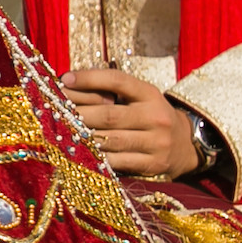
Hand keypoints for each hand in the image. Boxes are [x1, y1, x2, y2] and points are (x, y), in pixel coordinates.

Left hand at [62, 69, 197, 178]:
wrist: (186, 144)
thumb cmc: (151, 116)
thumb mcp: (140, 98)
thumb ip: (112, 91)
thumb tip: (70, 84)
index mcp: (150, 94)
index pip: (118, 80)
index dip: (90, 78)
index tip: (65, 79)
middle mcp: (155, 116)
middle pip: (109, 115)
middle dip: (78, 115)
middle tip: (55, 113)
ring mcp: (157, 142)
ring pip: (111, 140)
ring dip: (84, 138)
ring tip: (63, 134)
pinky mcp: (153, 165)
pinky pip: (118, 162)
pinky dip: (97, 159)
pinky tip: (82, 154)